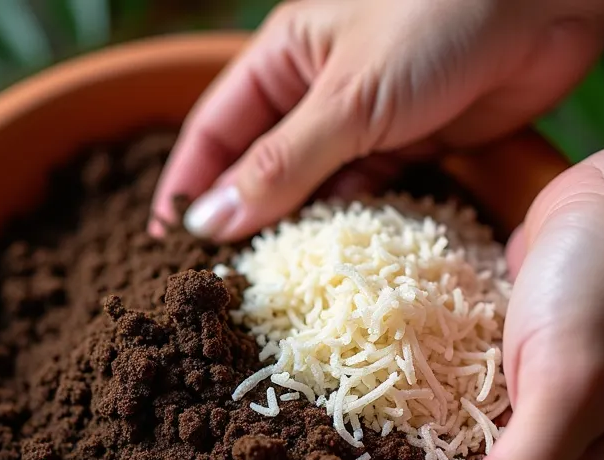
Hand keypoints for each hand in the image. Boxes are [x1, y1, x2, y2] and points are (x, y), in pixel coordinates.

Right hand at [150, 0, 603, 240]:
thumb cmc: (438, 16)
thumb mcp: (349, 96)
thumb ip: (282, 165)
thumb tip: (211, 223)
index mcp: (284, 60)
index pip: (214, 131)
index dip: (188, 186)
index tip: (165, 245)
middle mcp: (319, 92)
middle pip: (264, 168)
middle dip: (246, 221)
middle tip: (225, 283)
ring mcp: (369, 121)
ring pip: (319, 189)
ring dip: (304, 233)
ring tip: (279, 288)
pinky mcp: (419, 146)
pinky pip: (373, 197)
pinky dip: (359, 228)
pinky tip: (344, 265)